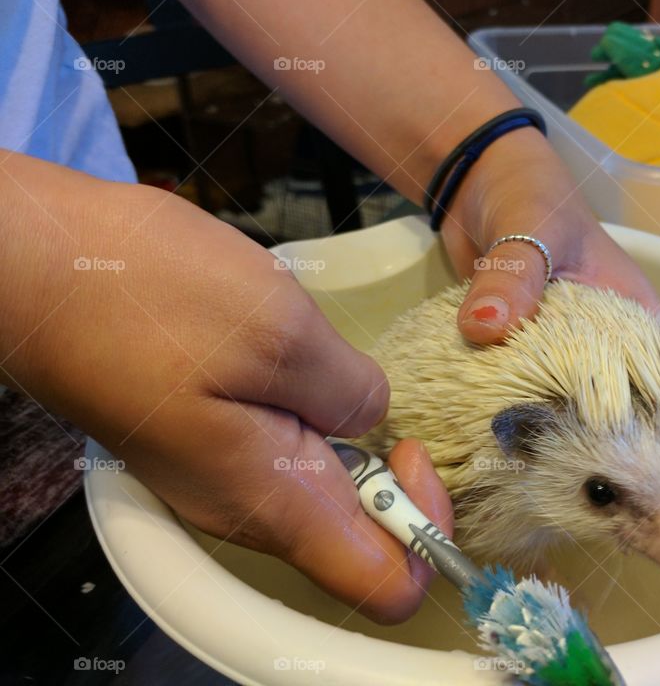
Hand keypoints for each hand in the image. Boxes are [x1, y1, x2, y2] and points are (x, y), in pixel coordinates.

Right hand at [0, 152, 452, 622]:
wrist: (42, 266)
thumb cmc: (149, 296)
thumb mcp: (278, 331)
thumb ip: (348, 393)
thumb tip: (371, 421)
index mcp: (273, 500)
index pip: (385, 583)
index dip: (426, 532)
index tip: (413, 452)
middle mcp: (247, 508)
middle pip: (356, 537)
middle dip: (388, 473)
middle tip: (366, 393)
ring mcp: (221, 476)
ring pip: (318, 488)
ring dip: (345, 437)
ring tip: (322, 366)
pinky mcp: (205, 439)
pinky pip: (280, 451)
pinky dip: (308, 415)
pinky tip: (289, 359)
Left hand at [437, 129, 659, 528]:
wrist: (478, 190)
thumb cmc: (525, 198)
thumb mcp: (529, 225)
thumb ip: (516, 270)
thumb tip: (490, 324)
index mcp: (643, 324)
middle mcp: (622, 358)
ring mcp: (581, 372)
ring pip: (618, 444)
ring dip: (626, 489)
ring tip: (624, 540)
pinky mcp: (537, 379)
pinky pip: (560, 434)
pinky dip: (562, 469)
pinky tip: (551, 504)